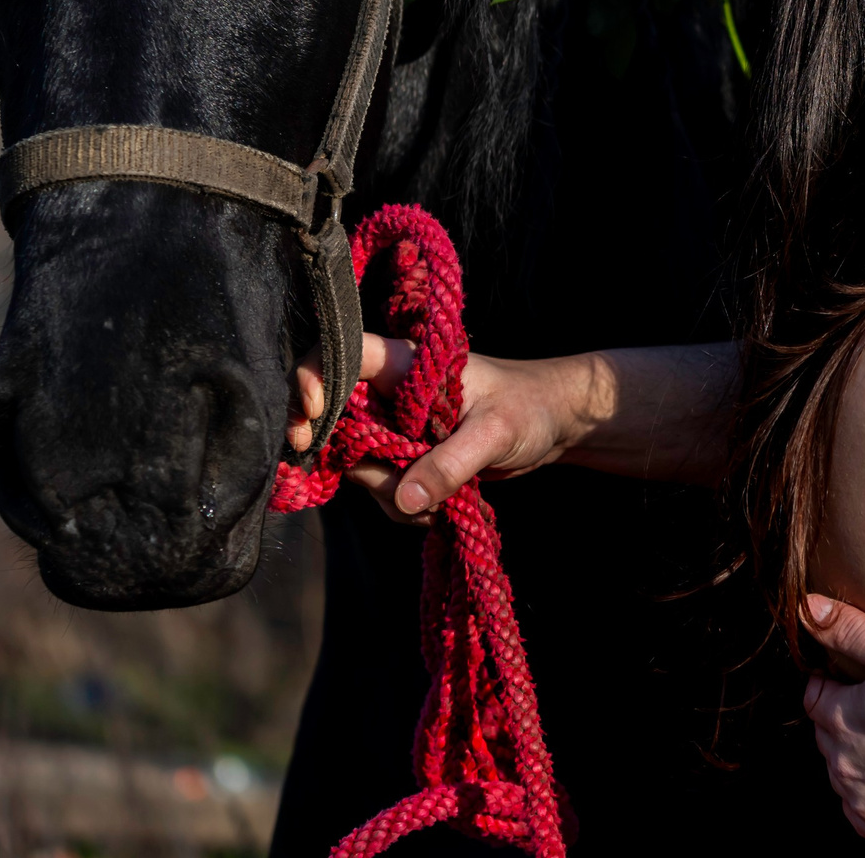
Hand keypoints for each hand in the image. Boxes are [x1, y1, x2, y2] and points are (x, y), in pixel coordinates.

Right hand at [286, 336, 582, 523]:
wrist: (554, 423)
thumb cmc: (530, 406)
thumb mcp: (496, 432)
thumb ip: (450, 463)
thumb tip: (406, 498)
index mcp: (404, 365)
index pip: (339, 358)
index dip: (311, 384)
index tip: (310, 427)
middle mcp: (389, 394)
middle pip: (339, 431)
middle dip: (368, 470)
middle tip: (407, 488)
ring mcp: (394, 429)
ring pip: (360, 469)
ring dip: (395, 495)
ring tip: (445, 498)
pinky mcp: (405, 458)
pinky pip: (384, 491)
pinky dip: (407, 506)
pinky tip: (443, 506)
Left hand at [801, 595, 864, 851]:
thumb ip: (854, 630)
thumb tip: (808, 608)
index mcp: (842, 720)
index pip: (814, 695)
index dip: (831, 680)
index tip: (851, 674)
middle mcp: (844, 768)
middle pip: (828, 737)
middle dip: (845, 719)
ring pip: (845, 777)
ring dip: (859, 760)